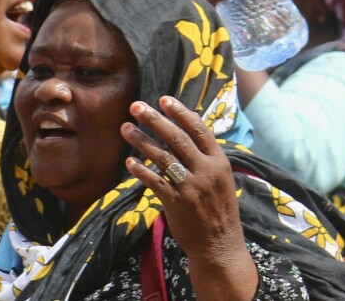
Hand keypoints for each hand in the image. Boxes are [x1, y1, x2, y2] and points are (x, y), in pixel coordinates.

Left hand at [121, 96, 244, 258]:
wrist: (220, 245)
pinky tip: (128, 162)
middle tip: (135, 106)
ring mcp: (191, 187)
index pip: (199, 130)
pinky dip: (140, 170)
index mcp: (219, 162)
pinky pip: (154, 181)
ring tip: (124, 128)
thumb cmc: (217, 208)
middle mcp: (207, 171)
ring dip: (141, 140)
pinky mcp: (177, 202)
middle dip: (154, 119)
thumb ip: (204, 157)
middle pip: (177, 138)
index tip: (163, 99)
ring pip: (162, 157)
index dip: (180, 112)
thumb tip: (184, 130)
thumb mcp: (220, 179)